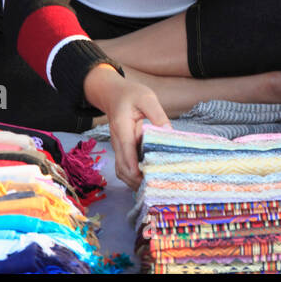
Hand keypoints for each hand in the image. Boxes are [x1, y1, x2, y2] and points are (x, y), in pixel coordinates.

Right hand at [84, 65, 168, 190]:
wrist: (112, 94)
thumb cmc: (130, 94)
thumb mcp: (147, 98)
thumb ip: (157, 115)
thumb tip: (168, 132)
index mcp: (122, 127)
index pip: (127, 152)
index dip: (136, 168)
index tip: (149, 178)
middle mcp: (117, 141)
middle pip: (122, 168)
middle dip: (137, 180)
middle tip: (156, 187)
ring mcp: (118, 147)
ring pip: (121, 171)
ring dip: (133, 181)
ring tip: (152, 187)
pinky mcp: (122, 149)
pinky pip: (124, 167)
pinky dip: (132, 177)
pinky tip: (146, 179)